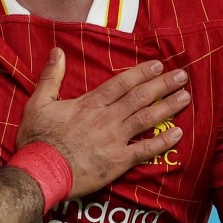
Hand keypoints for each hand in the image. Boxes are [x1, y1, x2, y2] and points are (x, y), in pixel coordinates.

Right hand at [18, 49, 188, 198]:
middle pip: (140, 97)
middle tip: (183, 76)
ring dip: (168, 107)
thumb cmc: (37, 138)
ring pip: (147, 119)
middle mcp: (106, 118)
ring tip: (185, 98)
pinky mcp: (118, 161)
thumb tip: (57, 51)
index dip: (142, 73)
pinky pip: (145, 150)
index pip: (121, 83)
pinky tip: (178, 134)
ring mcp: (114, 140)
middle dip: (163, 85)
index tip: (159, 65)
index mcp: (89, 103)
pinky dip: (162, 142)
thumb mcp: (39, 102)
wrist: (41, 171)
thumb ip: (51, 76)